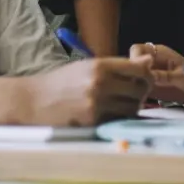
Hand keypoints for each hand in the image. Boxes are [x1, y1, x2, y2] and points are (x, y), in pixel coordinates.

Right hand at [19, 57, 151, 125]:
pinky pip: (118, 121)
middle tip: (135, 93)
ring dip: (132, 107)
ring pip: (132, 108)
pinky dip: (120, 118)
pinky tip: (111, 113)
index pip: (139, 69)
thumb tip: (149, 61)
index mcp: (100, 65)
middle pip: (140, 90)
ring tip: (122, 103)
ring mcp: (97, 105)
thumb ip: (119, 65)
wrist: (34, 101)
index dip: (146, 75)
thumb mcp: (88, 66)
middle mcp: (100, 84)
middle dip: (142, 92)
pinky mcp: (93, 122)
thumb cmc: (62, 82)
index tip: (144, 78)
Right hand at [129, 43, 183, 107]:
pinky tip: (140, 98)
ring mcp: (147, 73)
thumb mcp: (182, 77)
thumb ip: (166, 76)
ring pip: (131, 75)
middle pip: (131, 62)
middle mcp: (150, 61)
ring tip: (138, 92)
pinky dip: (135, 91)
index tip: (136, 70)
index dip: (134, 58)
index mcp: (159, 52)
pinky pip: (136, 86)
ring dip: (132, 83)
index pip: (138, 49)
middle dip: (130, 72)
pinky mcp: (147, 85)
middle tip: (135, 84)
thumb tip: (151, 76)